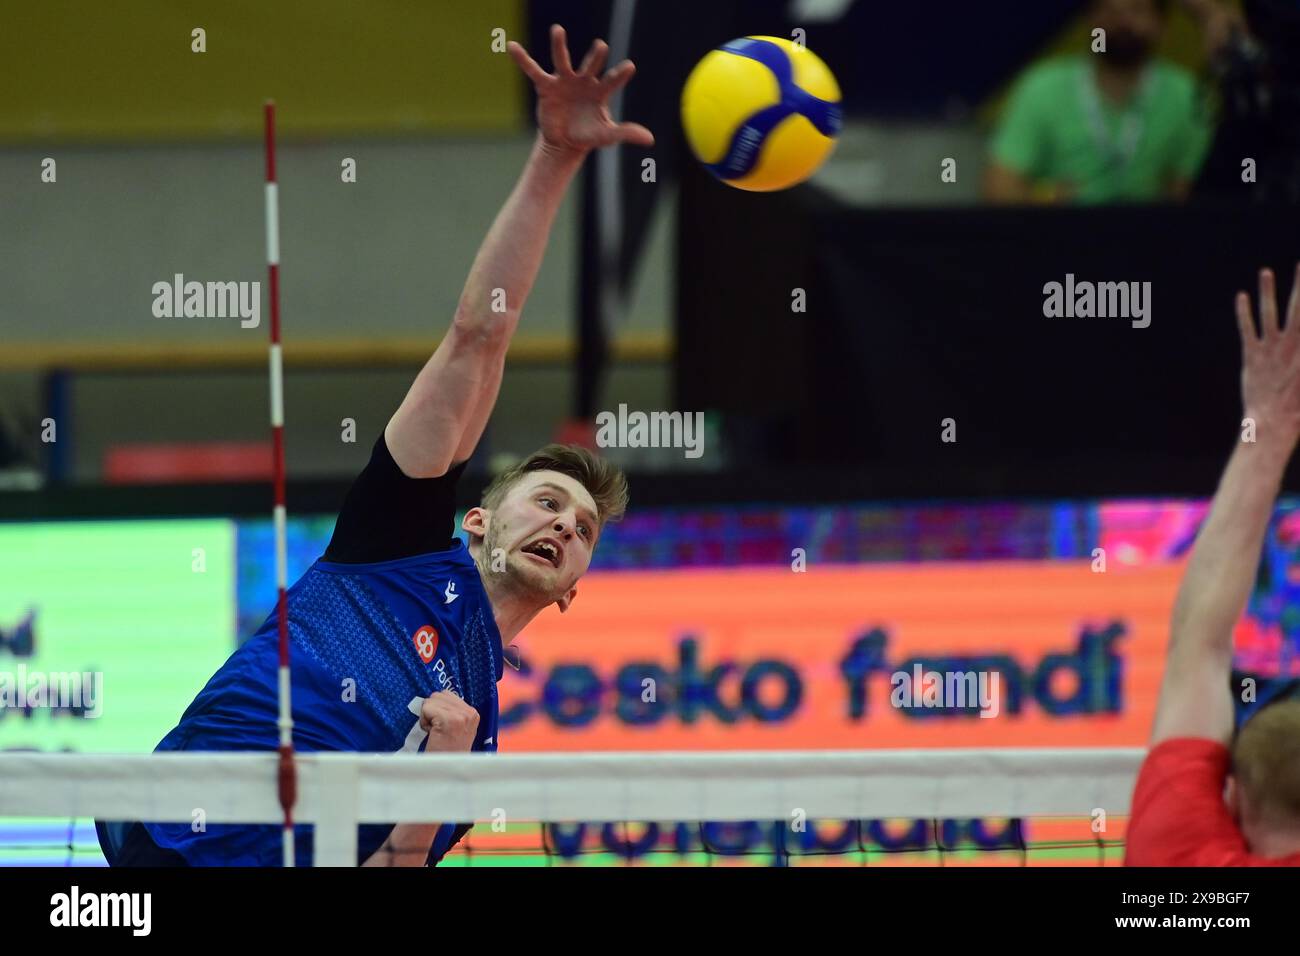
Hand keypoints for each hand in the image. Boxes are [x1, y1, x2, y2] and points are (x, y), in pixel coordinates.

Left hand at [418, 690, 478, 751]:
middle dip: (432, 711)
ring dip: (427, 715)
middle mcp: (470, 712)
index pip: (447, 695)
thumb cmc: (447, 752)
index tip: (442, 727)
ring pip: (431, 700)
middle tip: (437, 730)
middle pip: (438, 695)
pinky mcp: (449, 719)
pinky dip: (424, 721)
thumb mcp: (457, 730)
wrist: (445, 772)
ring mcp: (461, 715)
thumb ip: (453, 712)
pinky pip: (427, 708)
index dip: (438, 709)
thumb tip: (436, 696)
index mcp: (473, 713)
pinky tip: (431, 733)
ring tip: (435, 732)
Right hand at [507, 24, 653, 153]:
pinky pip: (533, 70)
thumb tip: (650, 139)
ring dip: (560, 45)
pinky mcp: (546, 86)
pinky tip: (512, 46)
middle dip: (596, 56)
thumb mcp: (607, 136)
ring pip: (562, 60)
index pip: (613, 80)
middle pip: (591, 65)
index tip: (630, 66)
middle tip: (601, 46)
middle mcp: (584, 81)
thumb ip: (626, 133)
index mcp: (600, 91)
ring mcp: (565, 81)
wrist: (564, 142)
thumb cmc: (589, 134)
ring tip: (558, 30)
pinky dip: (523, 59)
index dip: (620, 74)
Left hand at [1238, 264, 1299, 446]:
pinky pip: (1247, 328)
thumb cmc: (1298, 406)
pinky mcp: (1253, 355)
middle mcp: (1295, 344)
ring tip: (1265, 272)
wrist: (1276, 423)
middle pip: (1298, 307)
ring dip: (1268, 290)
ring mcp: (1273, 348)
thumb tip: (1298, 345)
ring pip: (1270, 312)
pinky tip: (1241, 297)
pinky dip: (1244, 311)